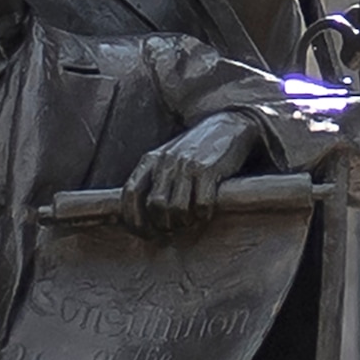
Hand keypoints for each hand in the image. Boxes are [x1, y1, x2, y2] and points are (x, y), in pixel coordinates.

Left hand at [125, 116, 262, 241]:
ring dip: (183, 222)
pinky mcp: (208, 169)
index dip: (134, 218)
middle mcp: (166, 162)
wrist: (228, 126)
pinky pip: (201, 204)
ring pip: (176, 208)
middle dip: (163, 224)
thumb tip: (141, 216)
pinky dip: (203, 214)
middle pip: (155, 205)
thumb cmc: (195, 150)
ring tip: (190, 221)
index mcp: (151, 160)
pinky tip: (206, 212)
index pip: (131, 193)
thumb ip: (153, 180)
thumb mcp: (167, 158)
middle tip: (173, 229)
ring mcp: (186, 165)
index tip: (145, 233)